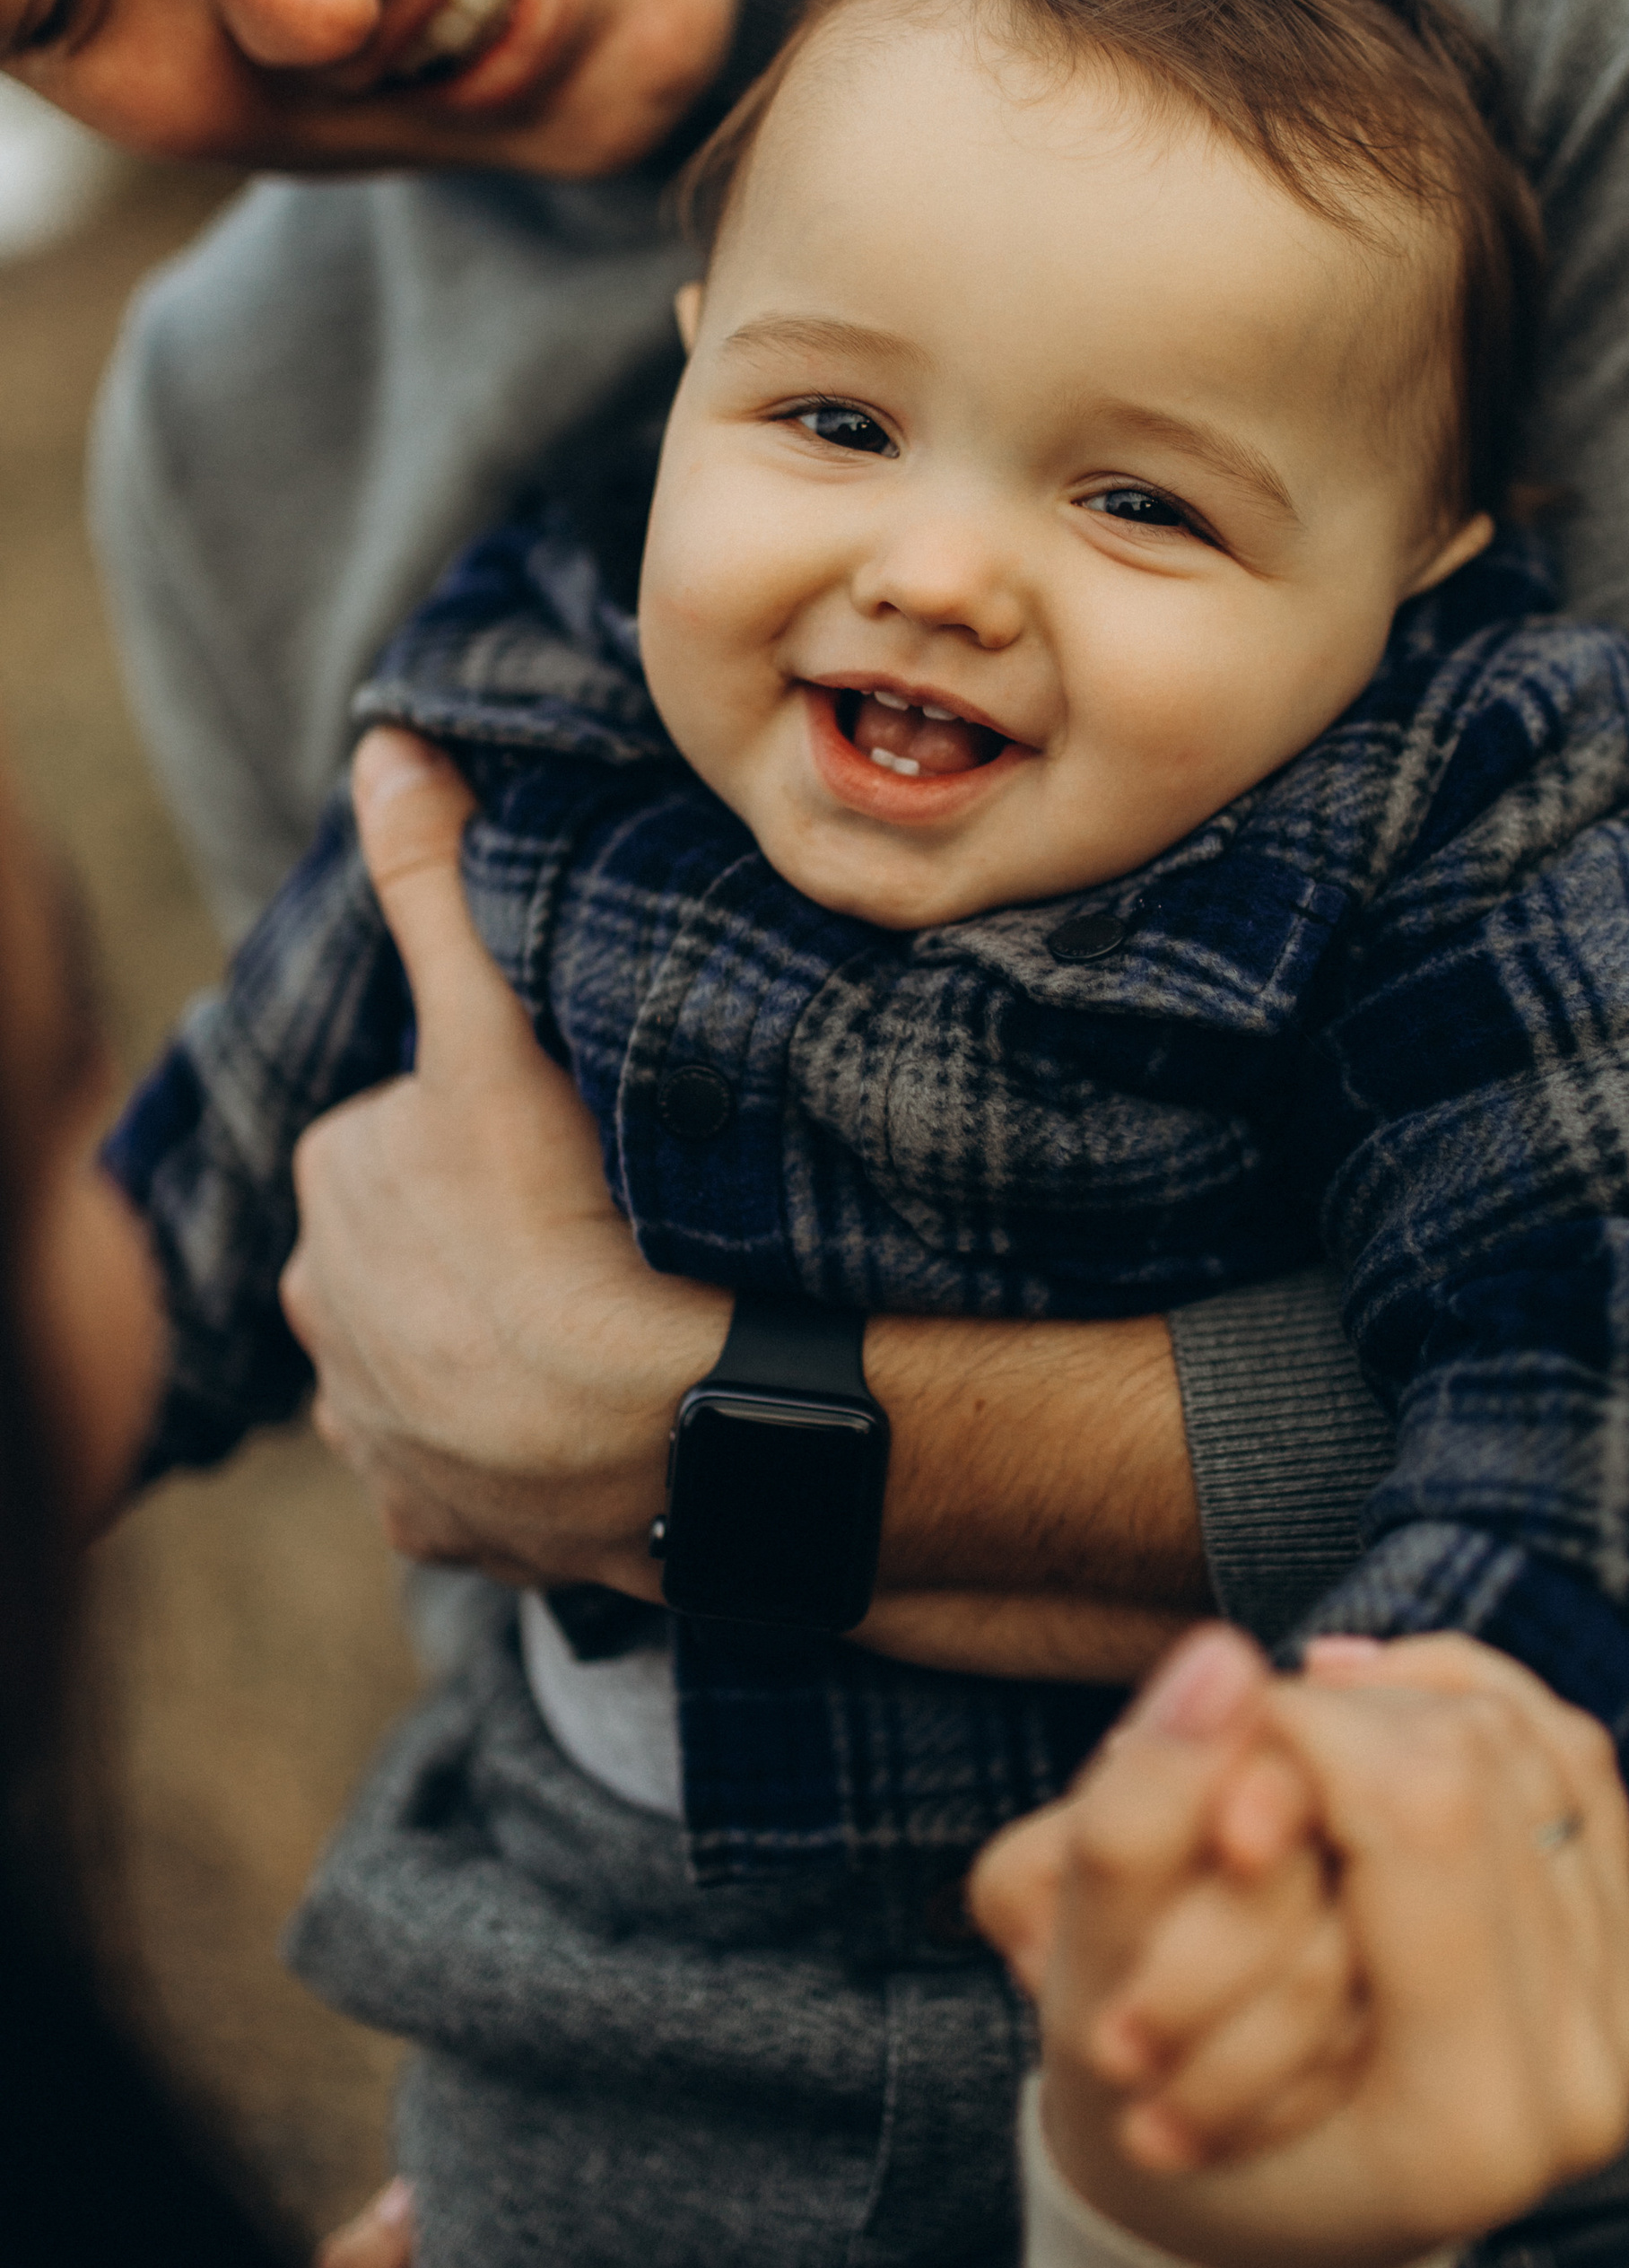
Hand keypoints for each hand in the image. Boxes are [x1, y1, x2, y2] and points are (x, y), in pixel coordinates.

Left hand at [278, 729, 726, 1588]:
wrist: (665, 1427)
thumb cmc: (580, 1220)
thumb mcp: (499, 1035)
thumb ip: (436, 889)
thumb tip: (386, 745)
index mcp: (332, 1187)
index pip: (414, 1127)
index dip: (502, 1126)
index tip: (578, 1144)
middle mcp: (324, 1317)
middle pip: (421, 1239)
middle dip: (491, 1234)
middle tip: (601, 1228)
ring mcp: (377, 1433)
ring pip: (438, 1353)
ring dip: (502, 1340)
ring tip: (608, 1319)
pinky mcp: (433, 1523)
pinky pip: (468, 1470)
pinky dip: (517, 1449)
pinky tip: (585, 1416)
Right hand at [973, 1624, 1628, 2267]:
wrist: (1247, 2227)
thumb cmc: (1148, 2120)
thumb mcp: (1095, 1991)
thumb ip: (1138, 1826)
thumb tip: (1223, 1655)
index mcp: (1461, 2127)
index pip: (1422, 1809)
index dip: (1306, 1731)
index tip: (1213, 1753)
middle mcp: (1575, 2089)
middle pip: (1482, 1762)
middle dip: (1343, 1719)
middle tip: (1243, 1748)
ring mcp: (1617, 2029)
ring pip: (1532, 1742)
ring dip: (1401, 1703)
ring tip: (1296, 1734)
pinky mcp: (1621, 1968)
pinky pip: (1572, 1759)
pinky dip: (1467, 1703)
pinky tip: (1375, 1704)